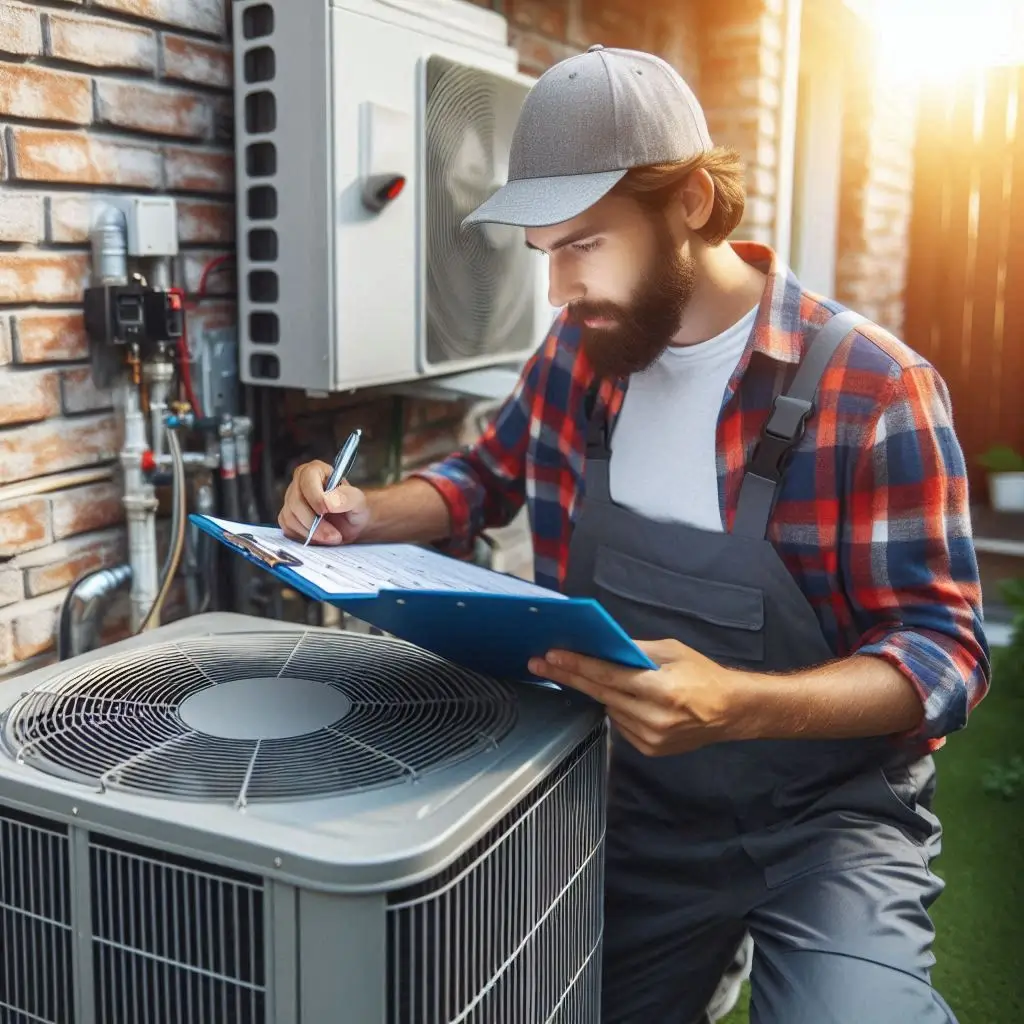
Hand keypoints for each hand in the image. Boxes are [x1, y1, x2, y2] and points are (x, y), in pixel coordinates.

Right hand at [278, 460, 371, 544]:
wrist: (350, 524)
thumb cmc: (353, 507)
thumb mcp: (358, 500)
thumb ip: (348, 497)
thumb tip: (329, 502)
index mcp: (316, 471)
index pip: (307, 478)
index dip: (315, 496)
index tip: (327, 511)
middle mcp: (299, 483)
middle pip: (295, 502)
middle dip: (315, 523)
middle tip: (334, 535)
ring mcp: (290, 500)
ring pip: (290, 517)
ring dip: (311, 533)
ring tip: (332, 537)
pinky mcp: (287, 518)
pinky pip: (288, 529)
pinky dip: (305, 537)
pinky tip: (320, 538)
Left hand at [528, 639, 747, 755]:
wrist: (730, 712)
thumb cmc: (703, 675)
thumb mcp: (670, 651)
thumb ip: (634, 650)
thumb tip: (601, 645)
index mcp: (661, 689)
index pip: (608, 675)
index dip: (578, 665)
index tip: (551, 656)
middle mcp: (653, 717)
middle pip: (600, 693)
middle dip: (568, 677)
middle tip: (539, 664)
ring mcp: (650, 738)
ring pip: (608, 709)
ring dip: (596, 692)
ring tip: (587, 675)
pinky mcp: (649, 750)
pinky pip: (619, 724)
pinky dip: (616, 708)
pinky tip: (624, 698)